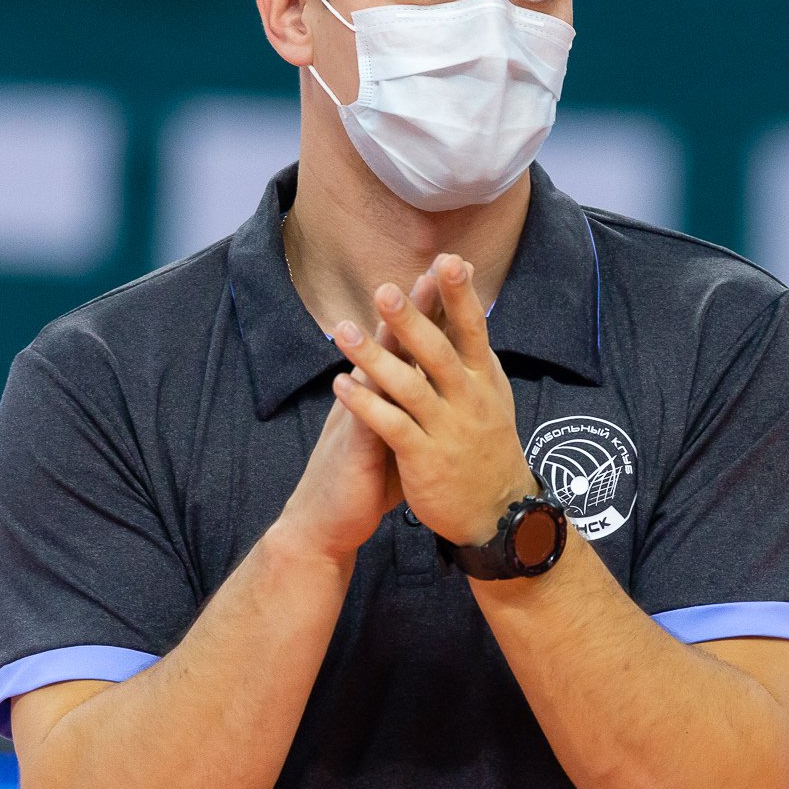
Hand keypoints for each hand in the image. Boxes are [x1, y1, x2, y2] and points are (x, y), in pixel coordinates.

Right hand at [272, 273, 442, 563]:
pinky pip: (361, 411)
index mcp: (391, 392)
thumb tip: (449, 384)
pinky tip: (370, 368)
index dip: (437, 310)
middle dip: (419, 305)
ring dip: (389, 334)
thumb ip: (420, 406)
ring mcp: (359, 413)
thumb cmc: (370, 478)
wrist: (328, 519)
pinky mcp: (352, 443)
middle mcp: (373, 393)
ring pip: (376, 366)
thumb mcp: (402, 435)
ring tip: (402, 302)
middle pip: (399, 342)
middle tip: (437, 268)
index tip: (459, 276)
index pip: (418, 342)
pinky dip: (366, 390)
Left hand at [330, 253, 536, 546]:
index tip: (449, 260)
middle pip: (438, 352)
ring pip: (408, 386)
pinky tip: (340, 385)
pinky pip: (391, 425)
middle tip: (385, 289)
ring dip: (374, 357)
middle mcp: (470, 400)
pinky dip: (365, 404)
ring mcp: (447, 429)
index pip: (474, 329)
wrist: (496, 512)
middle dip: (412, 320)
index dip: (461, 295)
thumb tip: (469, 307)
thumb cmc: (486, 447)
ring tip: (343, 331)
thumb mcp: (492, 396)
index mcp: (485, 380)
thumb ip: (474, 356)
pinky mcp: (425, 458)